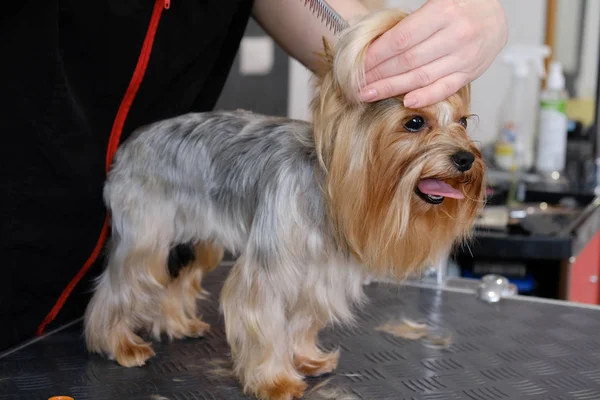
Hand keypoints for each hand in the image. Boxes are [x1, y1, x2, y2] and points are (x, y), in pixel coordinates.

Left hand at [360, 0, 507, 107]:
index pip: (401, 39)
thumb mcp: (435, 3)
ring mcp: (465, 56)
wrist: (494, 15)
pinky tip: (406, 102)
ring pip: (422, 77)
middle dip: (379, 74)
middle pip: (408, 61)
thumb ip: (410, 24)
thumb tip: (376, 45)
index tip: (360, 65)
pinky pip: (445, 88)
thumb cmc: (459, 7)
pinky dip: (425, 97)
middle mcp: (456, 35)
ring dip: (393, 88)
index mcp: (443, 11)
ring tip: (371, 94)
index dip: (377, 55)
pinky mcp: (471, 72)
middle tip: (359, 84)